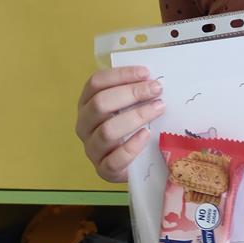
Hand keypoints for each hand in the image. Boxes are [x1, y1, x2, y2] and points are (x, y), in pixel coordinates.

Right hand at [75, 66, 165, 181]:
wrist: (133, 164)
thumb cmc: (131, 128)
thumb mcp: (130, 106)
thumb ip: (136, 92)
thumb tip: (155, 78)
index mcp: (87, 103)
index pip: (96, 82)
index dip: (121, 74)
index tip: (146, 73)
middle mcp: (84, 124)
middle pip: (100, 103)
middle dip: (131, 93)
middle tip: (157, 89)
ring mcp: (92, 148)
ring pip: (107, 130)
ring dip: (136, 116)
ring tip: (159, 108)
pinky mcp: (103, 170)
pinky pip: (114, 159)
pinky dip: (132, 146)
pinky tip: (147, 135)